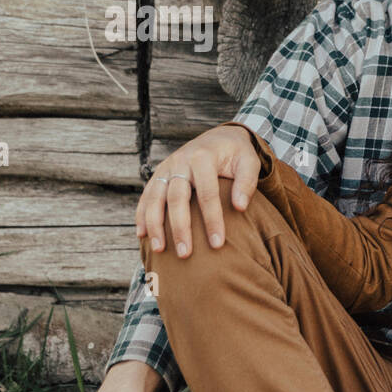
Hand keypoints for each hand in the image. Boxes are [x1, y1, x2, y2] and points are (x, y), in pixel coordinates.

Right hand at [137, 124, 260, 258]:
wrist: (219, 137)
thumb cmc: (237, 155)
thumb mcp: (249, 162)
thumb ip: (247, 182)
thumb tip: (240, 207)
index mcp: (203, 157)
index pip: (207, 193)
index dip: (212, 220)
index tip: (217, 244)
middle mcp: (181, 161)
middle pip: (177, 198)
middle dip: (180, 227)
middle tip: (185, 254)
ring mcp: (166, 167)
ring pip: (155, 198)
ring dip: (155, 225)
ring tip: (159, 250)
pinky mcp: (159, 174)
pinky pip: (147, 196)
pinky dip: (142, 215)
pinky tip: (142, 235)